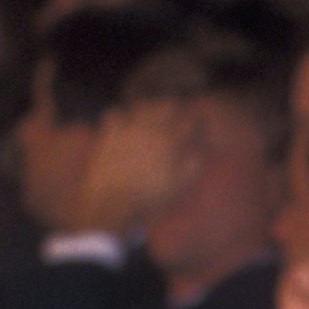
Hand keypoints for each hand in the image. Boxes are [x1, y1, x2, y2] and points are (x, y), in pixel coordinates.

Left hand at [76, 97, 196, 237]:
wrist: (112, 203)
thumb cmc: (150, 200)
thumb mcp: (179, 186)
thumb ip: (193, 166)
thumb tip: (200, 150)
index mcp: (171, 142)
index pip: (190, 120)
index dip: (195, 120)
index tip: (196, 124)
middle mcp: (150, 129)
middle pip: (167, 104)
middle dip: (174, 108)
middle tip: (175, 114)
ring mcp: (127, 128)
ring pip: (143, 105)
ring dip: (149, 109)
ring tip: (151, 118)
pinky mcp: (108, 133)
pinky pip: (115, 112)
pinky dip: (121, 116)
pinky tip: (123, 125)